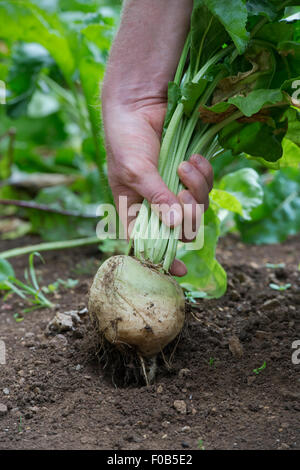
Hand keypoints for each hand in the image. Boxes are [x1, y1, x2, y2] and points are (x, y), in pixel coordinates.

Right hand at [102, 99, 213, 276]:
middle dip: (187, 213)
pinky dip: (205, 173)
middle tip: (182, 193)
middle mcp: (156, 203)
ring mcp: (175, 188)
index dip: (163, 258)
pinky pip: (207, 184)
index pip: (148, 242)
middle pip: (182, 228)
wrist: (140, 103)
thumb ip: (155, 198)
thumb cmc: (126, 139)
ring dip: (197, 188)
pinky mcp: (190, 173)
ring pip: (198, 206)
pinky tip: (196, 158)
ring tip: (185, 166)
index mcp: (134, 209)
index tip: (180, 272)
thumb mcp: (136, 171)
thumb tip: (175, 224)